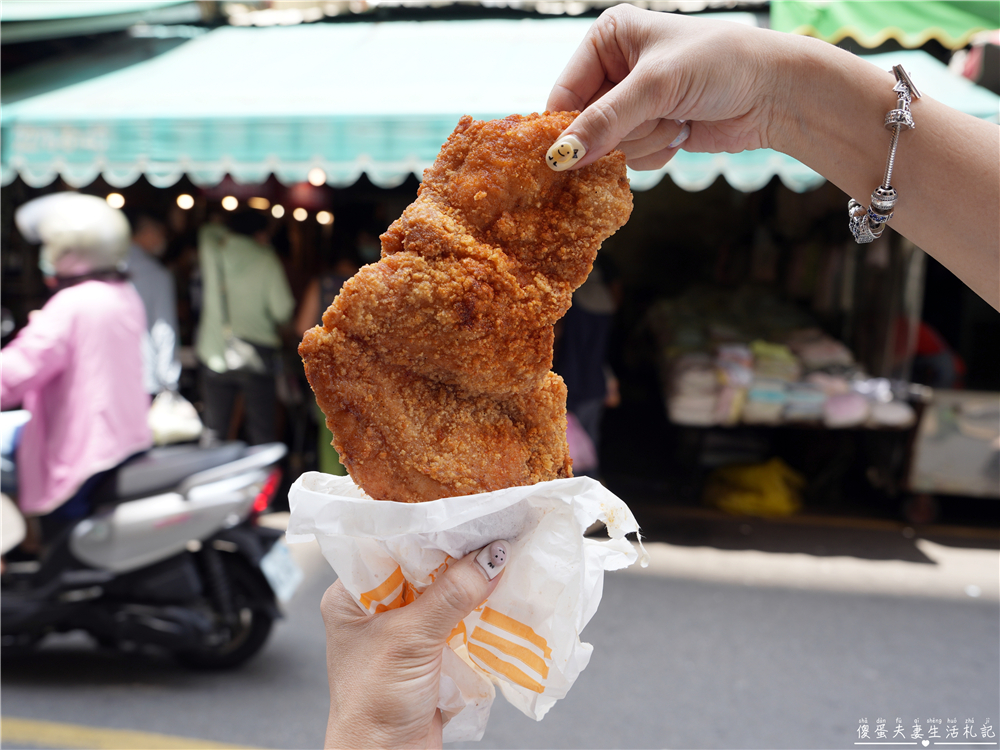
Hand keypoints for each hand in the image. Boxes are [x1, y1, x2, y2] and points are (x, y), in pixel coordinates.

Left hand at [321, 542, 508, 749]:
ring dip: (472, 582)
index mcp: (352, 595)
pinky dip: (479, 609)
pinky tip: (501, 592)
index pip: (389, 544)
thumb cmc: (374, 705)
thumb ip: (451, 595)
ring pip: (444, 591)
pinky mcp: (430, 651)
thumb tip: (492, 556)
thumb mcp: (411, 640)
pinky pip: (458, 618)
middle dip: (457, 554)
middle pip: (422, 566)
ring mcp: (403, 630)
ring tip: (503, 557)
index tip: (462, 512)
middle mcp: (375, 607)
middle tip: (492, 530)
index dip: (426, 527)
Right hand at [546, 4, 789, 169]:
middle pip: (587, 126)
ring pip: (611, 147)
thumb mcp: (657, 85)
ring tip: (678, 118)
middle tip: (657, 116)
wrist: (774, 92)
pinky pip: (633, 160)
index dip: (567, 127)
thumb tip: (559, 157)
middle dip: (623, 130)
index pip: (564, 93)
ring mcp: (635, 103)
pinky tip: (684, 131)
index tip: (567, 158)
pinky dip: (659, 151)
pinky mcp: (652, 130)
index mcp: (609, 38)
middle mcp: (617, 69)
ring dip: (647, 141)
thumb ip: (605, 121)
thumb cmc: (720, 65)